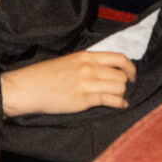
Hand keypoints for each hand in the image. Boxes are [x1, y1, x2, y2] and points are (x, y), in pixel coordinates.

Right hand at [0, 50, 137, 116]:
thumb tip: (107, 70)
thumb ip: (88, 64)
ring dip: (121, 94)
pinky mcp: (83, 99)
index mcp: (86, 56)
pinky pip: (109, 100)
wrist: (29, 87)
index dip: (130, 68)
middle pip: (121, 75)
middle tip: (121, 90)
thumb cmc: (46, 75)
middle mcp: (89, 68)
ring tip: (118, 98)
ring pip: (118, 88)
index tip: (132, 75)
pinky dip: (119, 104)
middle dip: (124, 84)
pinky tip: (120, 105)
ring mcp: (86, 83)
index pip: (119, 58)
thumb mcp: (69, 61)